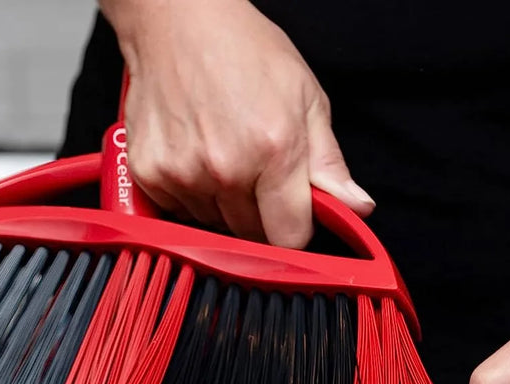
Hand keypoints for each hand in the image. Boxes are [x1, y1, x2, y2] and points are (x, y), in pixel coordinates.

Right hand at [100, 0, 373, 247]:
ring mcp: (184, 174)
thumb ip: (329, 163)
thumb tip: (357, 207)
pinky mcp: (151, 175)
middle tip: (253, 171)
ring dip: (221, 204)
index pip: (289, 236)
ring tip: (220, 155)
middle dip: (258, 215)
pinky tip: (193, 156)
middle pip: (250, 235)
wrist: (177, 21)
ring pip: (212, 225)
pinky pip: (178, 211)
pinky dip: (188, 194)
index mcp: (275, 149)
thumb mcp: (305, 98)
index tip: (290, 215)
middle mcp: (227, 168)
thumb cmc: (243, 51)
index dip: (293, 230)